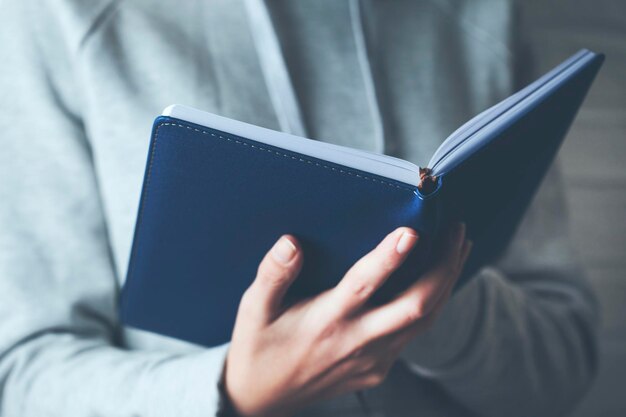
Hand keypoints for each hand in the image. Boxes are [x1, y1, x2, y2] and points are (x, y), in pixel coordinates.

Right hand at [224, 223, 471, 416]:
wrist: (263, 399)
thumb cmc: (258, 347)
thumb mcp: (253, 309)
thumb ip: (273, 274)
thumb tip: (292, 242)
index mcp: (326, 322)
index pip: (364, 285)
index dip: (389, 258)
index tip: (411, 231)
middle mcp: (357, 341)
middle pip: (416, 305)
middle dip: (445, 266)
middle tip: (458, 230)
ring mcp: (374, 359)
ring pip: (425, 320)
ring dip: (447, 282)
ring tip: (460, 247)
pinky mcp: (379, 368)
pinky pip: (415, 333)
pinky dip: (434, 303)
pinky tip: (437, 281)